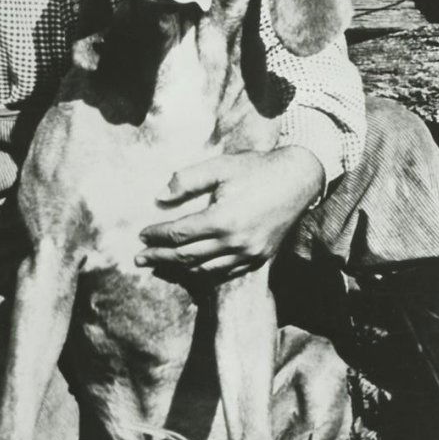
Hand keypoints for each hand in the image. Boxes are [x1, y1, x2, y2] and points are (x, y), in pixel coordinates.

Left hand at [136, 147, 323, 281]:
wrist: (298, 180)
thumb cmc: (257, 169)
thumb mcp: (220, 166)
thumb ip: (187, 180)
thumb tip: (159, 197)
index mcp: (223, 219)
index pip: (180, 234)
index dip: (158, 236)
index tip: (141, 235)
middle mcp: (235, 242)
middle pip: (187, 256)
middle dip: (160, 258)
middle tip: (139, 259)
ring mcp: (249, 254)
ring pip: (205, 269)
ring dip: (179, 268)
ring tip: (160, 265)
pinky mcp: (259, 258)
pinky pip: (225, 273)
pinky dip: (204, 273)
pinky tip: (192, 268)